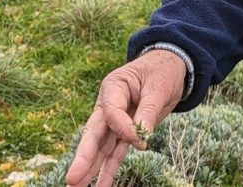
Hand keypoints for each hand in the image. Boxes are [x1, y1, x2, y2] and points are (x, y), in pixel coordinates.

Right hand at [65, 49, 186, 186]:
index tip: (141, 140)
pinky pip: (115, 152)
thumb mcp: (159, 86)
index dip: (123, 128)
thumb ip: (148, 110)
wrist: (171, 67)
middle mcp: (109, 105)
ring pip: (101, 147)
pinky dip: (109, 169)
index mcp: (114, 87)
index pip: (111, 112)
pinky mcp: (125, 132)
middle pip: (94, 133)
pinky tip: (101, 186)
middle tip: (72, 178)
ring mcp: (115, 121)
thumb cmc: (162, 71)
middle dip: (84, 157)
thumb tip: (141, 136)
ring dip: (91, 169)